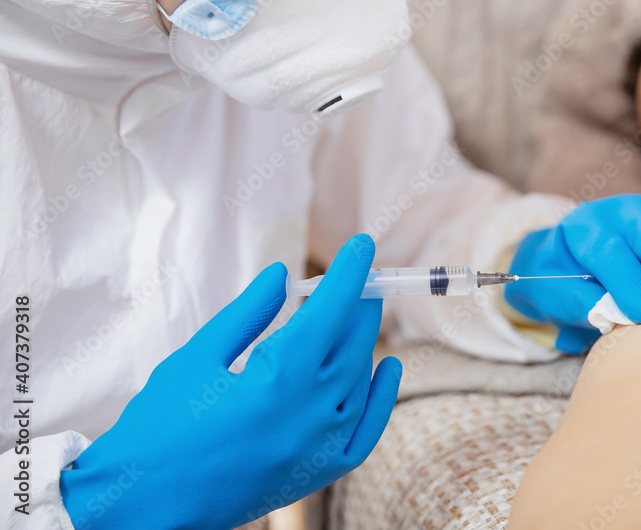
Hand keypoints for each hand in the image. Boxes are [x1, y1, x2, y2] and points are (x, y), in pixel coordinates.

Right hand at [60, 234, 400, 529]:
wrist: (144, 506)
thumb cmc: (158, 427)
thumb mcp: (197, 357)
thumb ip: (248, 314)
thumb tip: (282, 274)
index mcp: (278, 378)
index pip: (331, 310)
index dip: (349, 273)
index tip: (361, 245)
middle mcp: (310, 412)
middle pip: (353, 341)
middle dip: (357, 302)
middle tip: (355, 277)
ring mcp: (319, 447)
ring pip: (360, 379)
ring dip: (360, 341)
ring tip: (349, 317)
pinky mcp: (318, 474)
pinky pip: (366, 431)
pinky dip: (381, 397)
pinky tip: (388, 367)